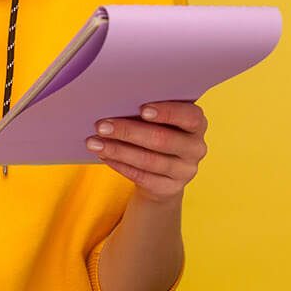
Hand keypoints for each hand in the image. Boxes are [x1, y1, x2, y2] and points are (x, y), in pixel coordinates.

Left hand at [85, 101, 207, 203]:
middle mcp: (196, 148)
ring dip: (118, 150)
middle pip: (162, 139)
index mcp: (197, 124)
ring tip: (94, 142)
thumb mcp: (159, 120)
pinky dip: (119, 165)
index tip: (141, 109)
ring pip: (149, 161)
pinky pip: (142, 177)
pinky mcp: (170, 188)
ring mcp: (185, 171)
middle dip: (129, 131)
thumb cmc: (156, 131)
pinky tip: (104, 155)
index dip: (167, 113)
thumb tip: (114, 101)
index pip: (190, 117)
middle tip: (101, 126)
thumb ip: (147, 110)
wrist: (162, 170)